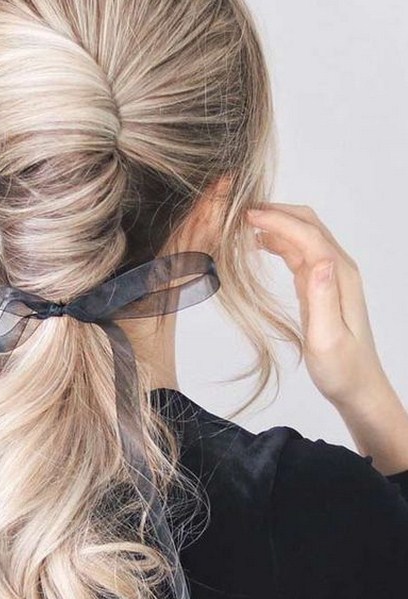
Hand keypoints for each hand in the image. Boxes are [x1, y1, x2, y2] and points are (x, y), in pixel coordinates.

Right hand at [246, 202, 387, 407]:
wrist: (358, 386)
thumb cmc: (342, 370)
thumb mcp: (328, 339)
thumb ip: (324, 299)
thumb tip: (320, 261)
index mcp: (340, 277)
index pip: (308, 235)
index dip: (278, 221)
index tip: (248, 216)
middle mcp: (337, 269)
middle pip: (308, 224)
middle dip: (276, 212)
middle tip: (240, 213)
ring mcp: (329, 276)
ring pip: (302, 235)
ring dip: (275, 224)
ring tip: (242, 225)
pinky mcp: (319, 285)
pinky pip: (298, 253)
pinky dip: (278, 241)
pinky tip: (259, 244)